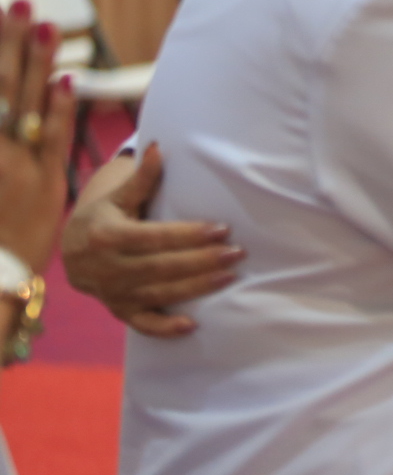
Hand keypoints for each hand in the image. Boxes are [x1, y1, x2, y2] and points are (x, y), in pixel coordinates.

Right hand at [0, 0, 77, 270]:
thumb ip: (0, 136)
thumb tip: (8, 110)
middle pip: (1, 85)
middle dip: (9, 41)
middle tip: (21, 1)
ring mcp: (13, 164)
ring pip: (26, 104)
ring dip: (37, 61)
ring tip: (46, 23)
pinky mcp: (43, 184)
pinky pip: (52, 139)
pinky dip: (60, 108)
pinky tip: (69, 79)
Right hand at [61, 146, 242, 336]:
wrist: (73, 250)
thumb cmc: (105, 216)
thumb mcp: (118, 197)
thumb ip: (142, 178)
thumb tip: (159, 147)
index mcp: (107, 236)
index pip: (156, 237)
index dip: (190, 235)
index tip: (223, 229)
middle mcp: (107, 268)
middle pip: (162, 267)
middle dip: (202, 261)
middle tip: (237, 253)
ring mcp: (112, 293)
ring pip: (159, 293)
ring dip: (196, 287)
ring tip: (230, 276)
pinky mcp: (118, 310)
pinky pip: (142, 323)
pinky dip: (165, 328)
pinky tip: (193, 325)